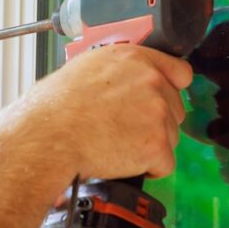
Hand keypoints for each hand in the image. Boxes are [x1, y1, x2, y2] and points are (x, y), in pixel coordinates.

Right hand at [5, 45, 192, 182]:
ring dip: (150, 146)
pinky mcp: (157, 143)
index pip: (180, 72)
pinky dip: (148, 169)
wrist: (48, 136)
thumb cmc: (53, 108)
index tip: (160, 102)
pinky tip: (122, 160)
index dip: (170, 90)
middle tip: (124, 130)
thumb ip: (117, 73)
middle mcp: (151, 80)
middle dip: (156, 123)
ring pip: (171, 137)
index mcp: (134, 58)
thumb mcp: (85, 69)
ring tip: (116, 145)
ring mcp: (157, 111)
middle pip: (175, 109)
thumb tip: (124, 84)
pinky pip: (165, 164)